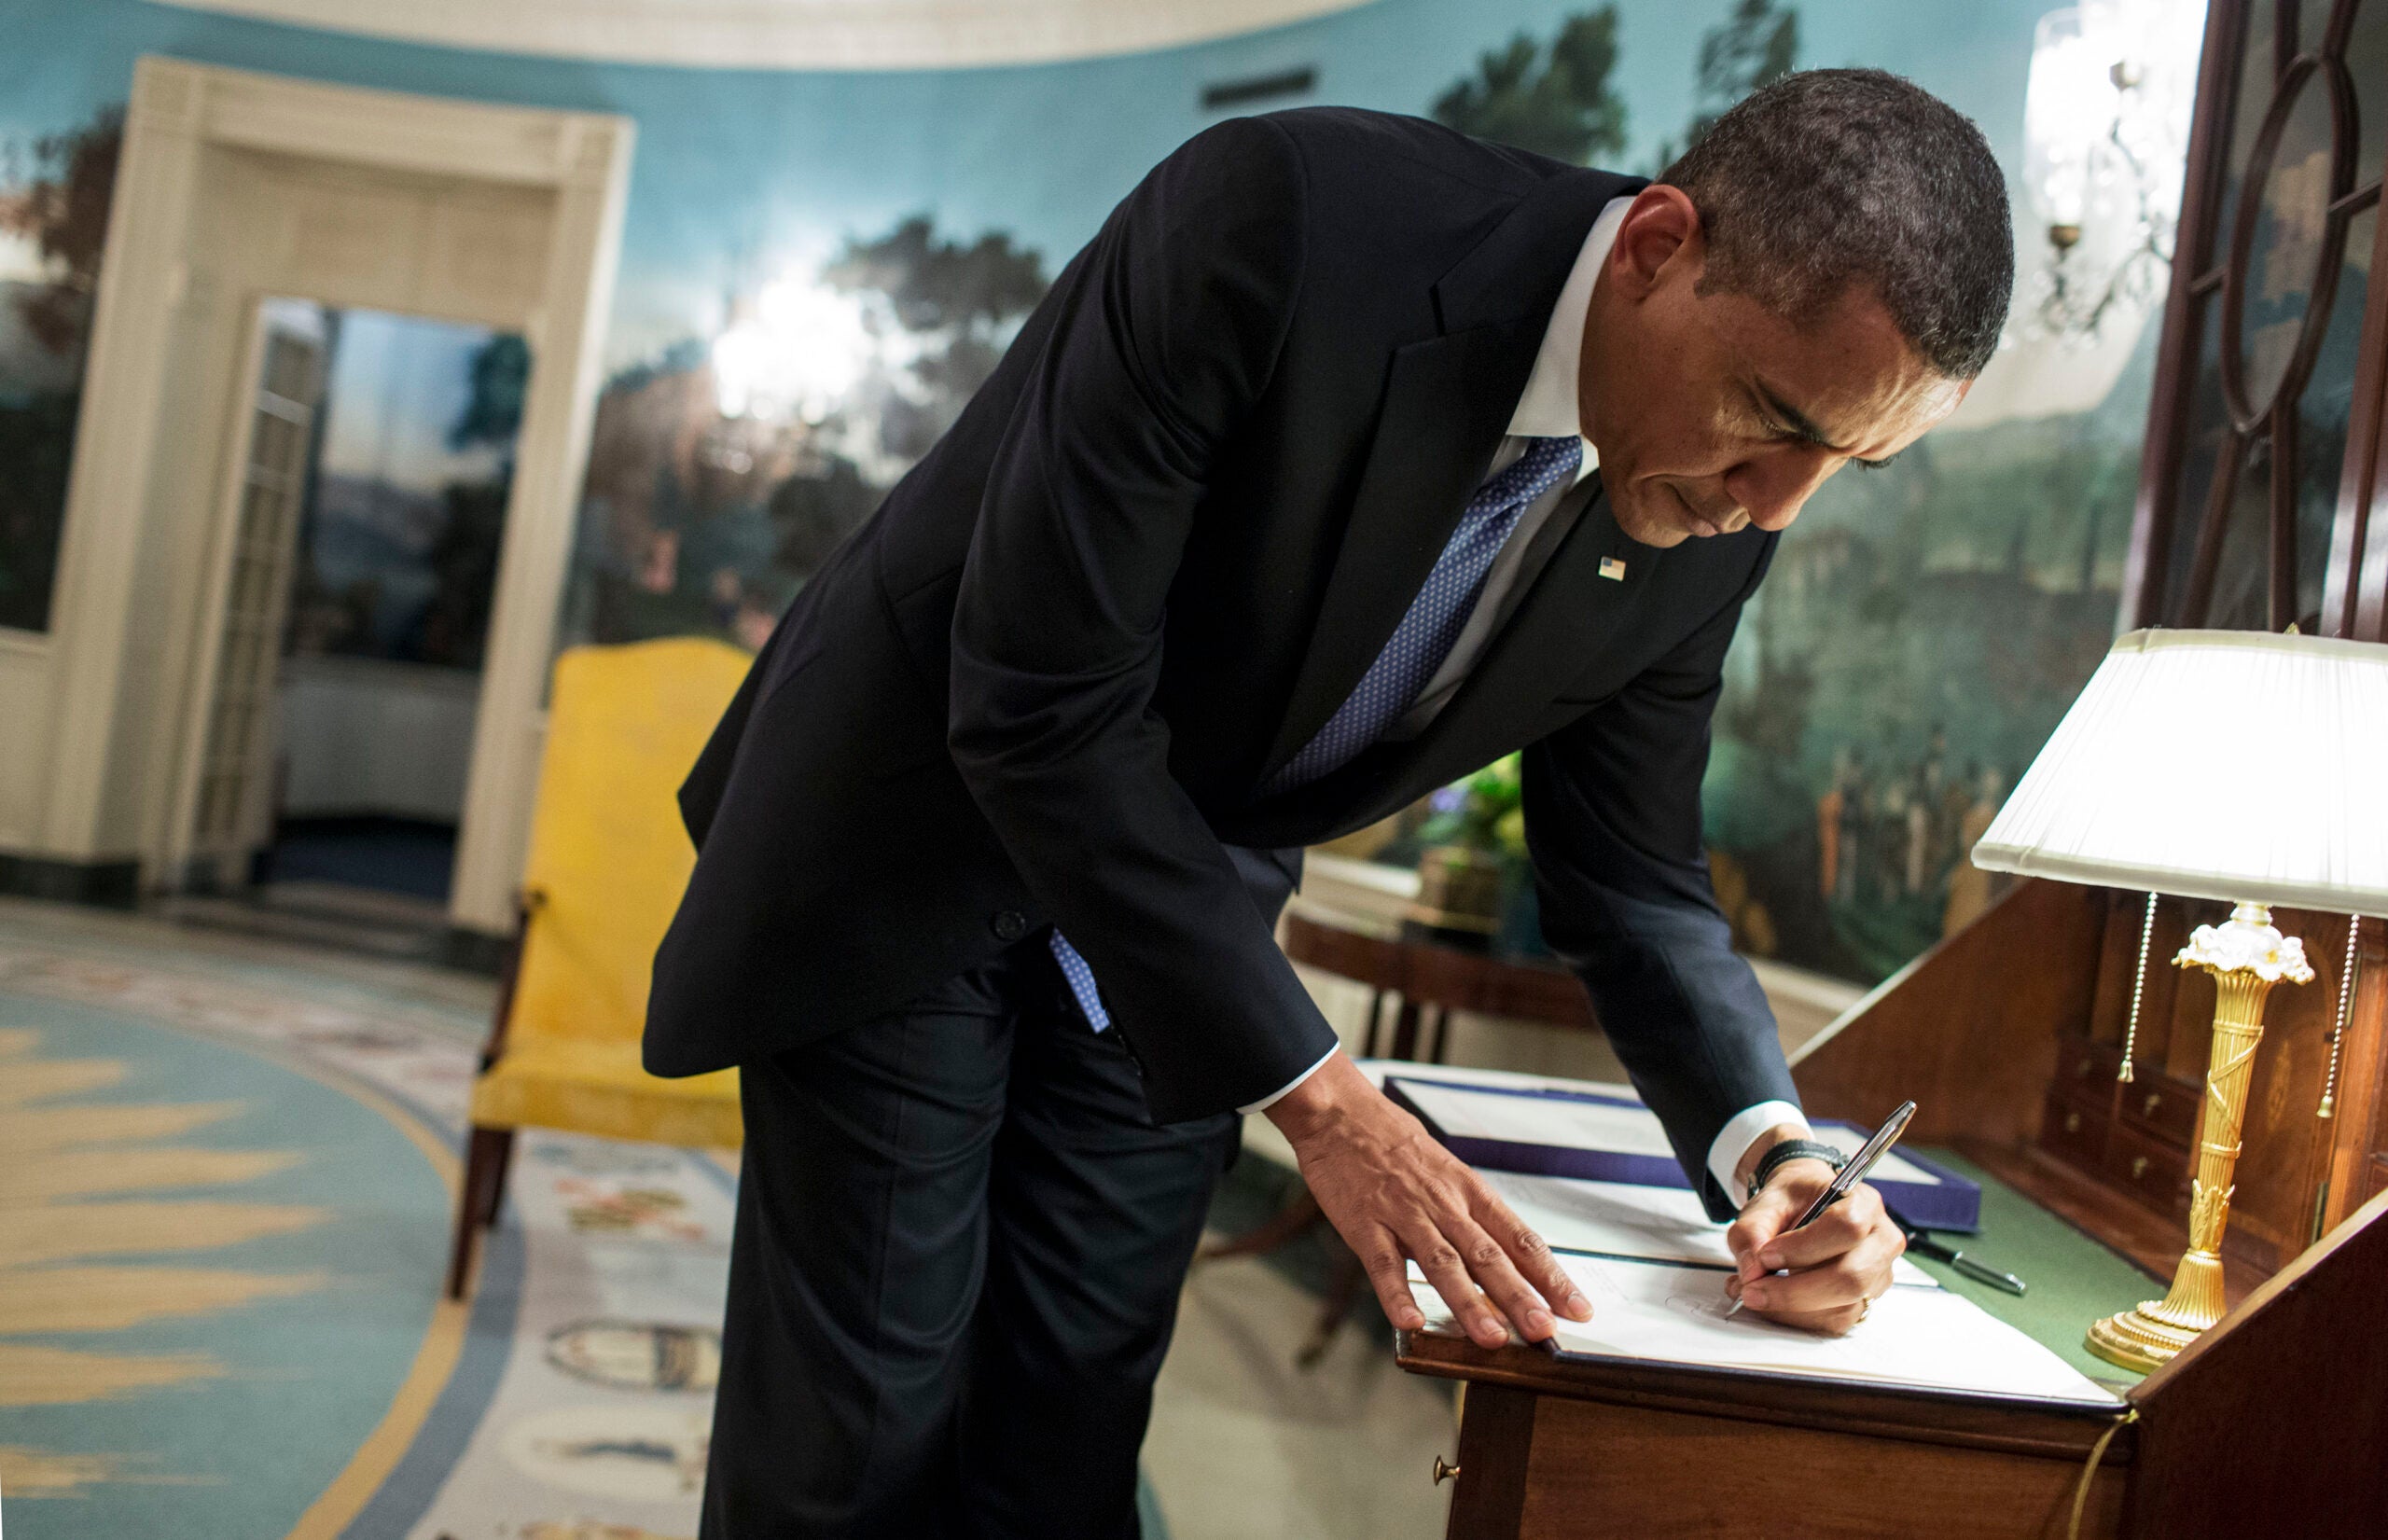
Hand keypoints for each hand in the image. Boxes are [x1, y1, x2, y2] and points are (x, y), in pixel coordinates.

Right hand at [1265, 1055, 1591, 1347]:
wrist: (1339, 1111)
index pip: (1519, 1237)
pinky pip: (1382, 1264)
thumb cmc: (1391, 1139)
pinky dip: (1396, 1295)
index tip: (1577, 1308)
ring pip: (1443, 1262)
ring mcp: (1403, 1214)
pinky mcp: (1363, 1224)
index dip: (1550, 1275)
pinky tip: (1411, 1322)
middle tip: (1545, 1331)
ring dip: (1469, 1303)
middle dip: (1519, 1296)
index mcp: (1467, 1189)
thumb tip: (1502, 1256)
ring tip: (1492, 1339)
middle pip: (1488, 1254)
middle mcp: (1443, 1203)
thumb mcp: (1444, 1168)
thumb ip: (1467, 1213)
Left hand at [1723, 1155, 1904, 1333]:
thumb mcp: (1766, 1202)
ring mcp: (1877, 1275)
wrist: (1803, 1206)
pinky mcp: (1863, 1300)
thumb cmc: (1793, 1200)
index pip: (1846, 1228)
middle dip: (1795, 1291)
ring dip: (1792, 1309)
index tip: (1766, 1256)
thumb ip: (1752, 1230)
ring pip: (1843, 1307)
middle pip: (1851, 1277)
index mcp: (1863, 1203)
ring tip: (1755, 1293)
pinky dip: (1797, 1318)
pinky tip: (1772, 1302)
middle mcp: (1881, 1241)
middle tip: (1752, 1288)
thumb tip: (1753, 1271)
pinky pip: (1834, 1321)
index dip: (1804, 1247)